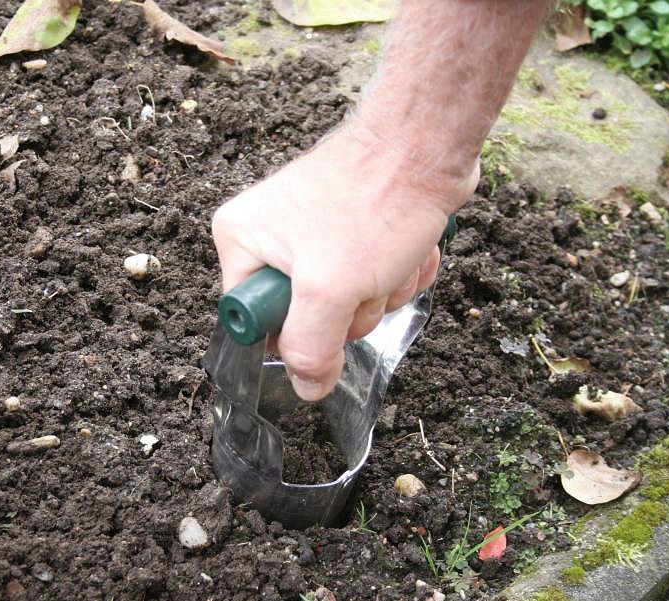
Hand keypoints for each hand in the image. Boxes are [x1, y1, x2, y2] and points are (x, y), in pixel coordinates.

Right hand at [212, 124, 476, 400]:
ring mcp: (313, 233)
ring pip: (347, 304)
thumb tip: (306, 388)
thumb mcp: (331, 290)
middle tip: (364, 276)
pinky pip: (372, 282)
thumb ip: (310, 349)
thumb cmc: (375, 201)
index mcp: (242, 240)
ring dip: (381, 292)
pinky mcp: (353, 232)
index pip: (254, 320)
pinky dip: (397, 274)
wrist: (426, 145)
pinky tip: (407, 246)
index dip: (296, 329)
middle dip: (351, 309)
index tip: (327, 306)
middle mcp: (269, 234)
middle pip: (305, 319)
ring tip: (390, 255)